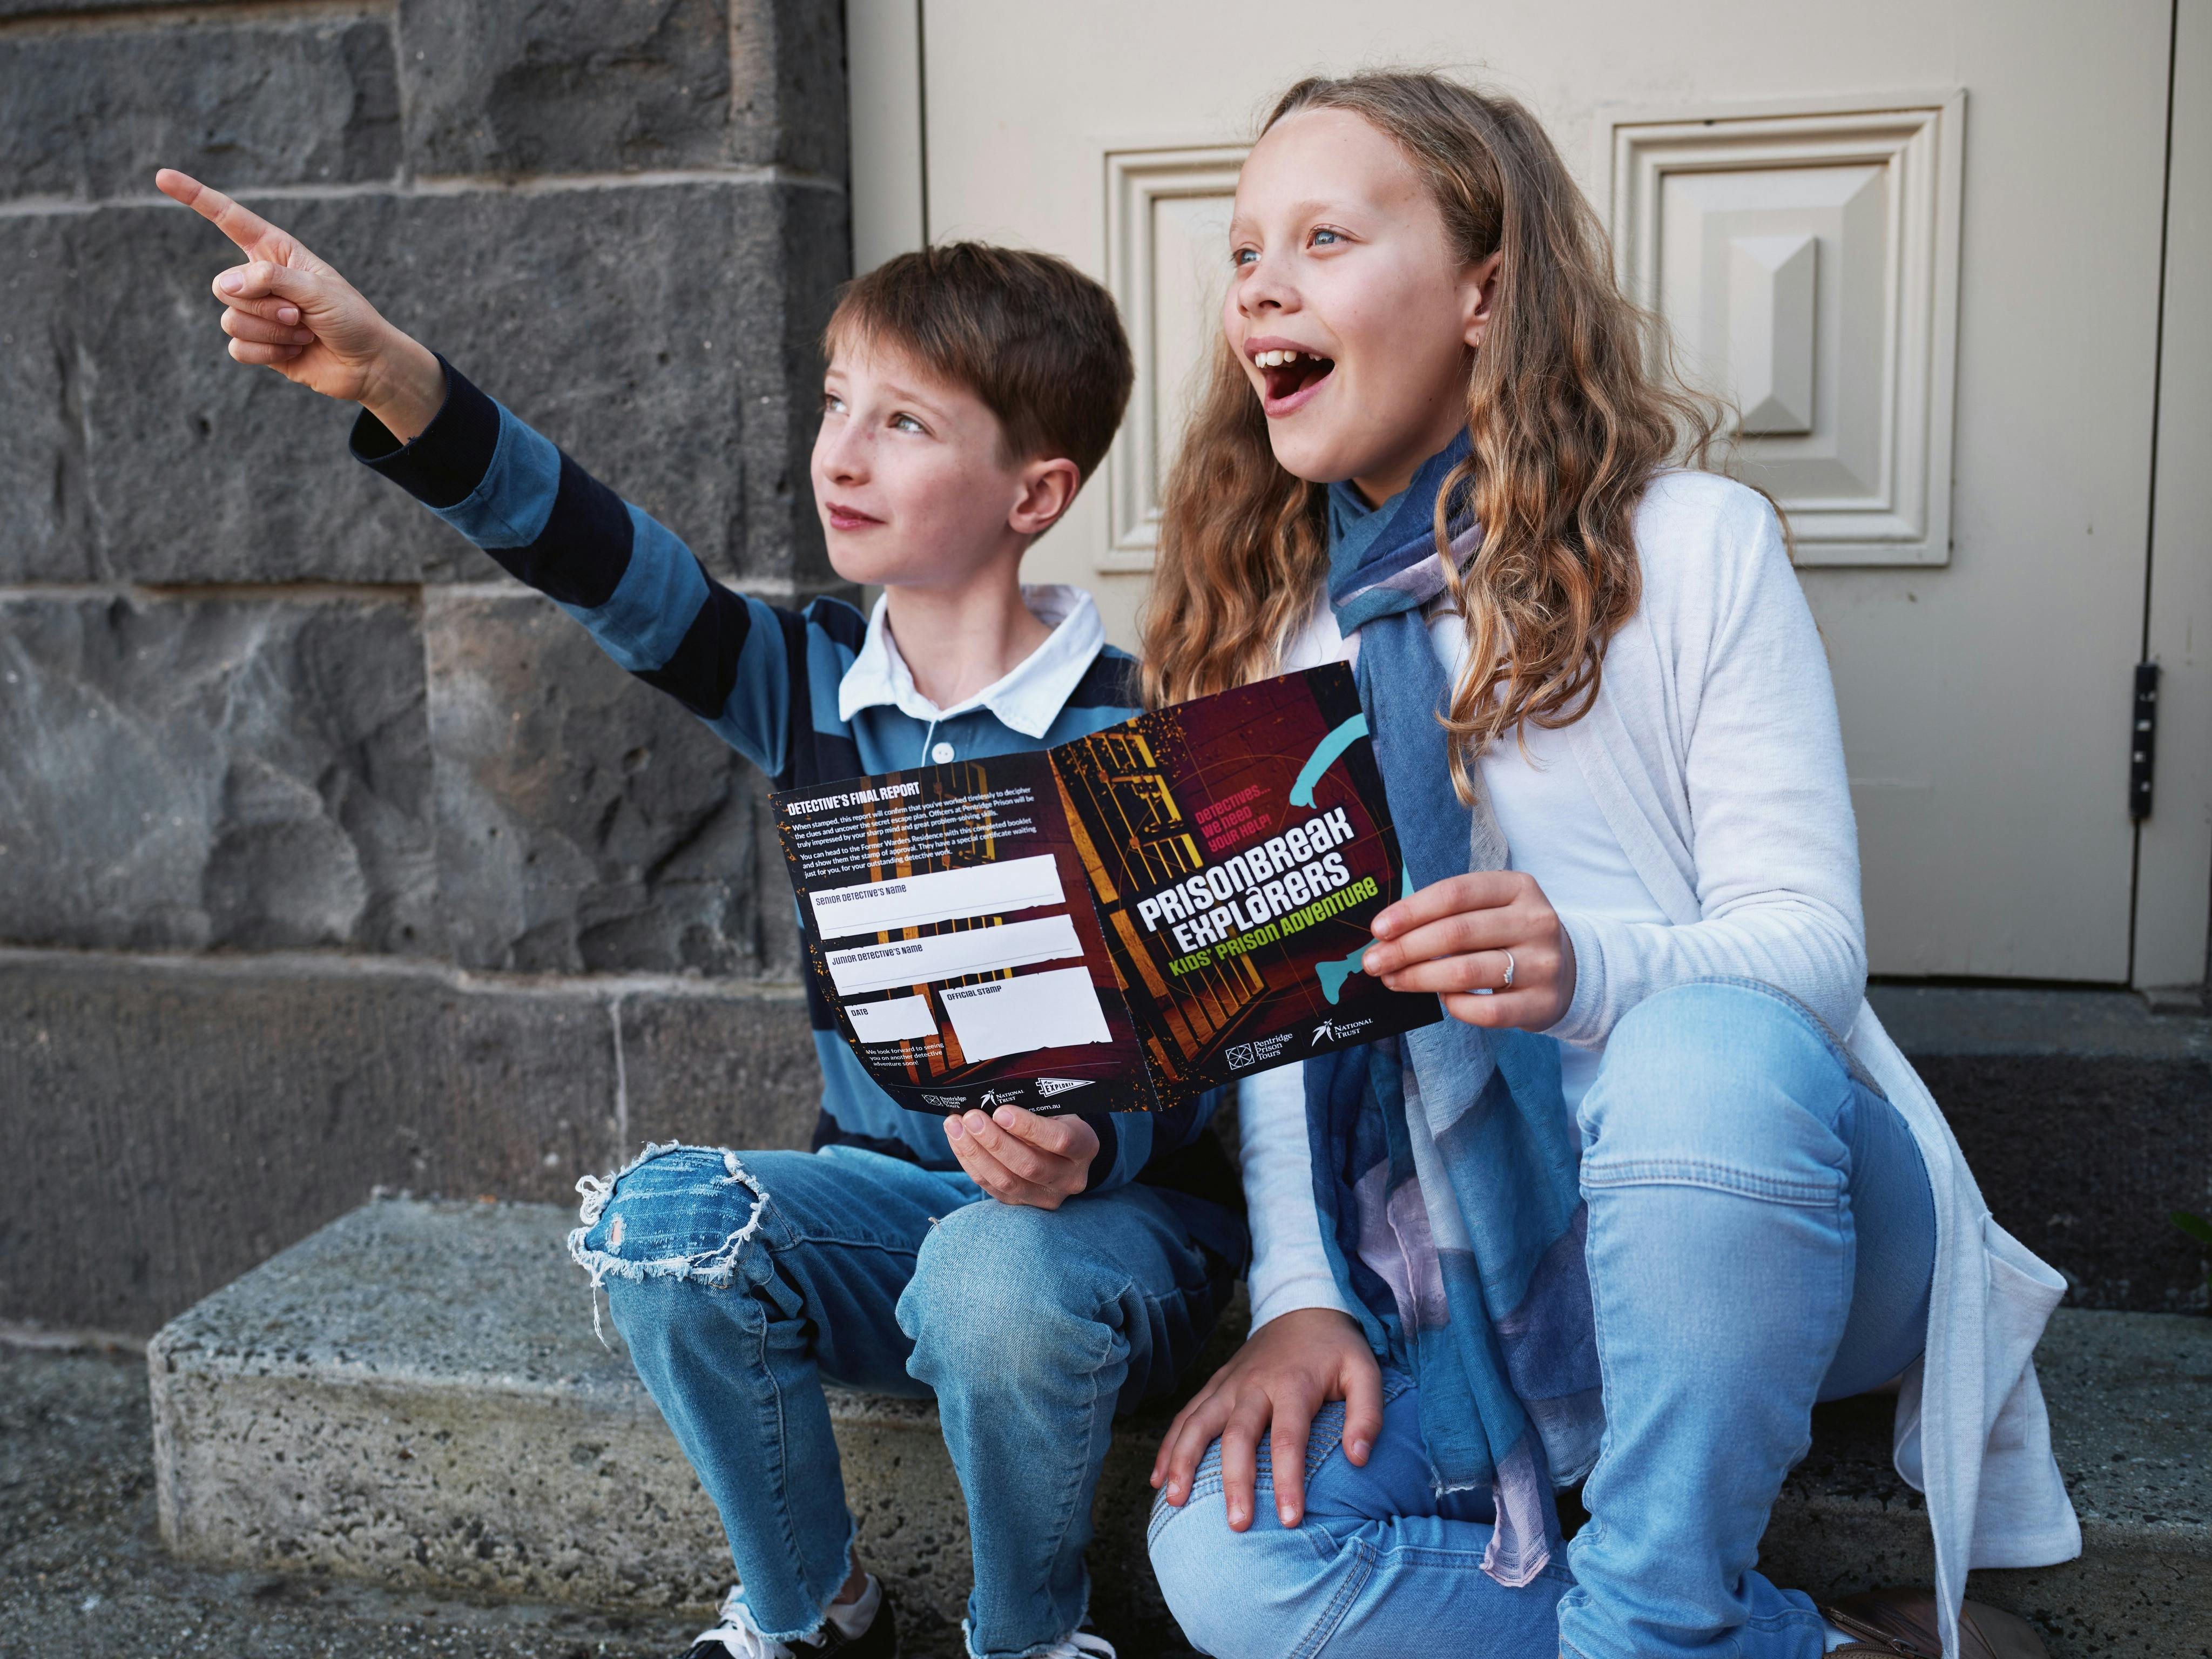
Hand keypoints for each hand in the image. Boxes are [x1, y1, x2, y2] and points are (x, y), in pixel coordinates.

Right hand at [154, 168, 445, 439]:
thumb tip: (227, 286)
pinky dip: (267, 354)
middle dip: (264, 305)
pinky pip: (237, 348)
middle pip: (224, 286)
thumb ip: (272, 279)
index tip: (162, 177)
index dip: (195, 196)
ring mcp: (256, 313)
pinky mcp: (257, 344)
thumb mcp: (319, 290)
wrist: (367, 364)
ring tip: (302, 333)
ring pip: (230, 319)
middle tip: (299, 315)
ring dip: (271, 332)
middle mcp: (260, 279)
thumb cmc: (351, 319)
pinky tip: (294, 353)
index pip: (228, 218)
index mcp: (276, 252)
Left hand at [943, 1106, 1097, 1208]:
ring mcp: (1047, 1196)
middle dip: (994, 1141)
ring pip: (1006, 1182)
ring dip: (975, 1153)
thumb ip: (1033, 1108)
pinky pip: (991, 1188)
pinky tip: (958, 1142)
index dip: (1028, 1127)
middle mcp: (1070, 1177)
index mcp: (1084, 1147)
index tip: (1000, 1111)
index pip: (1059, 1140)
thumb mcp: (1057, 1109)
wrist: (1066, 1151)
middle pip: (1029, 1165)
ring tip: (955, 1127)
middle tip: (970, 1118)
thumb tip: (990, 1103)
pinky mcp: (1022, 1204)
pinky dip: (971, 1164)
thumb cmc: (1057, 1120)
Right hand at [1149, 1307, 1381, 1530]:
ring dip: (1184, 1462)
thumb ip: (1368, 1415)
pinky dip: (1169, 1447)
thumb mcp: (1364, 1372)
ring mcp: (1229, 1385)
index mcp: (1293, 1385)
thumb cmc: (1336, 1350)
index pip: (1289, 1438)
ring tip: (1175, 1502)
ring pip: (1198, 1423)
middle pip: (1238, 1436)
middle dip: (1235, 1481)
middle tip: (1237, 1525)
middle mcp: (1254, 1385)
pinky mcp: (1214, 1386)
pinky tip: (1159, 1479)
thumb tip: (1359, 1459)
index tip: (1290, 1521)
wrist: (1302, 1307)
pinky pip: (1185, 1416)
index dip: (1289, 1479)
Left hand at [1362, 870, 1575, 1029]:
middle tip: (1373, 962)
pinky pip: (1487, 1011)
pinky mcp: (1542, 1003)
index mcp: (1518, 887)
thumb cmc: (1509, 935)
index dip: (1411, 911)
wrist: (1569, 970)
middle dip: (1405, 949)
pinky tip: (1441, 1000)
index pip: (1455, 894)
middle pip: (1456, 933)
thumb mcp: (1491, 908)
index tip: (1378, 929)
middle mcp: (1535, 921)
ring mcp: (1543, 964)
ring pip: (1467, 973)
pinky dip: (1455, 1006)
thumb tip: (1386, 935)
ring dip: (1419, 979)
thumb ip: (1448, 913)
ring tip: (1393, 981)